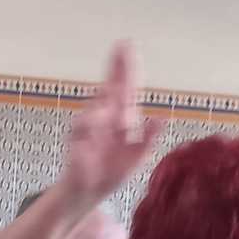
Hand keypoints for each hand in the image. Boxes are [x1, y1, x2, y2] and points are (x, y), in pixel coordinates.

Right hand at [60, 43, 162, 202]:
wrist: (89, 192)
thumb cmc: (112, 172)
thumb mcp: (136, 157)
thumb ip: (148, 139)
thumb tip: (162, 118)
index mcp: (121, 119)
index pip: (125, 89)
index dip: (127, 69)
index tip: (128, 45)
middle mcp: (104, 118)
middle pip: (110, 89)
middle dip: (115, 68)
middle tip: (121, 46)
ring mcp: (88, 128)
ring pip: (96, 107)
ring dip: (107, 101)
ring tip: (116, 99)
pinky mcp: (76, 143)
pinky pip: (81, 130)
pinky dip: (89, 125)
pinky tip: (99, 121)